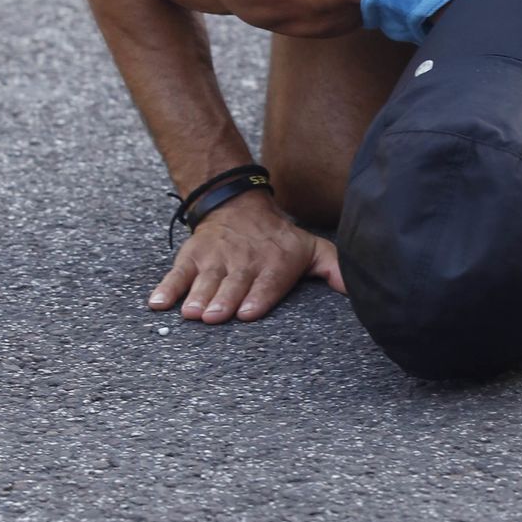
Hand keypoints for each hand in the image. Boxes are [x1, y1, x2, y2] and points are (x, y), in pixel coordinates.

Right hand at [150, 195, 343, 325]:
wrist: (239, 204)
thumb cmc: (279, 239)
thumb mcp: (311, 249)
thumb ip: (335, 271)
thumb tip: (364, 292)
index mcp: (273, 264)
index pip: (266, 283)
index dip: (258, 297)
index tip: (248, 313)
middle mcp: (243, 263)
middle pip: (232, 285)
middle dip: (223, 301)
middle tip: (214, 317)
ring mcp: (214, 260)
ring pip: (204, 281)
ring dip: (196, 297)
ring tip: (190, 313)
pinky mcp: (191, 258)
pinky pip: (176, 274)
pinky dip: (166, 288)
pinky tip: (157, 304)